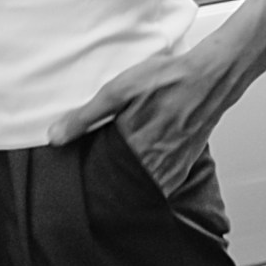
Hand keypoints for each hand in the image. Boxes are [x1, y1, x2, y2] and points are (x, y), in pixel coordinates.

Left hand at [48, 39, 241, 195]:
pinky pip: (166, 184)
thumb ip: (86, 116)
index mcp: (133, 145)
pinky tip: (144, 174)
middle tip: (97, 185)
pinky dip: (153, 184)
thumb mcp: (118, 91)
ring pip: (145, 188)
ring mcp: (173, 165)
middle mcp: (154, 161)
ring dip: (131, 187)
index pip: (103, 176)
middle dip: (110, 186)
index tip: (82, 181)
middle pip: (124, 186)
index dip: (91, 179)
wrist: (210, 77)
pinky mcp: (186, 162)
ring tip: (119, 181)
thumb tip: (56, 136)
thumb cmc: (167, 79)